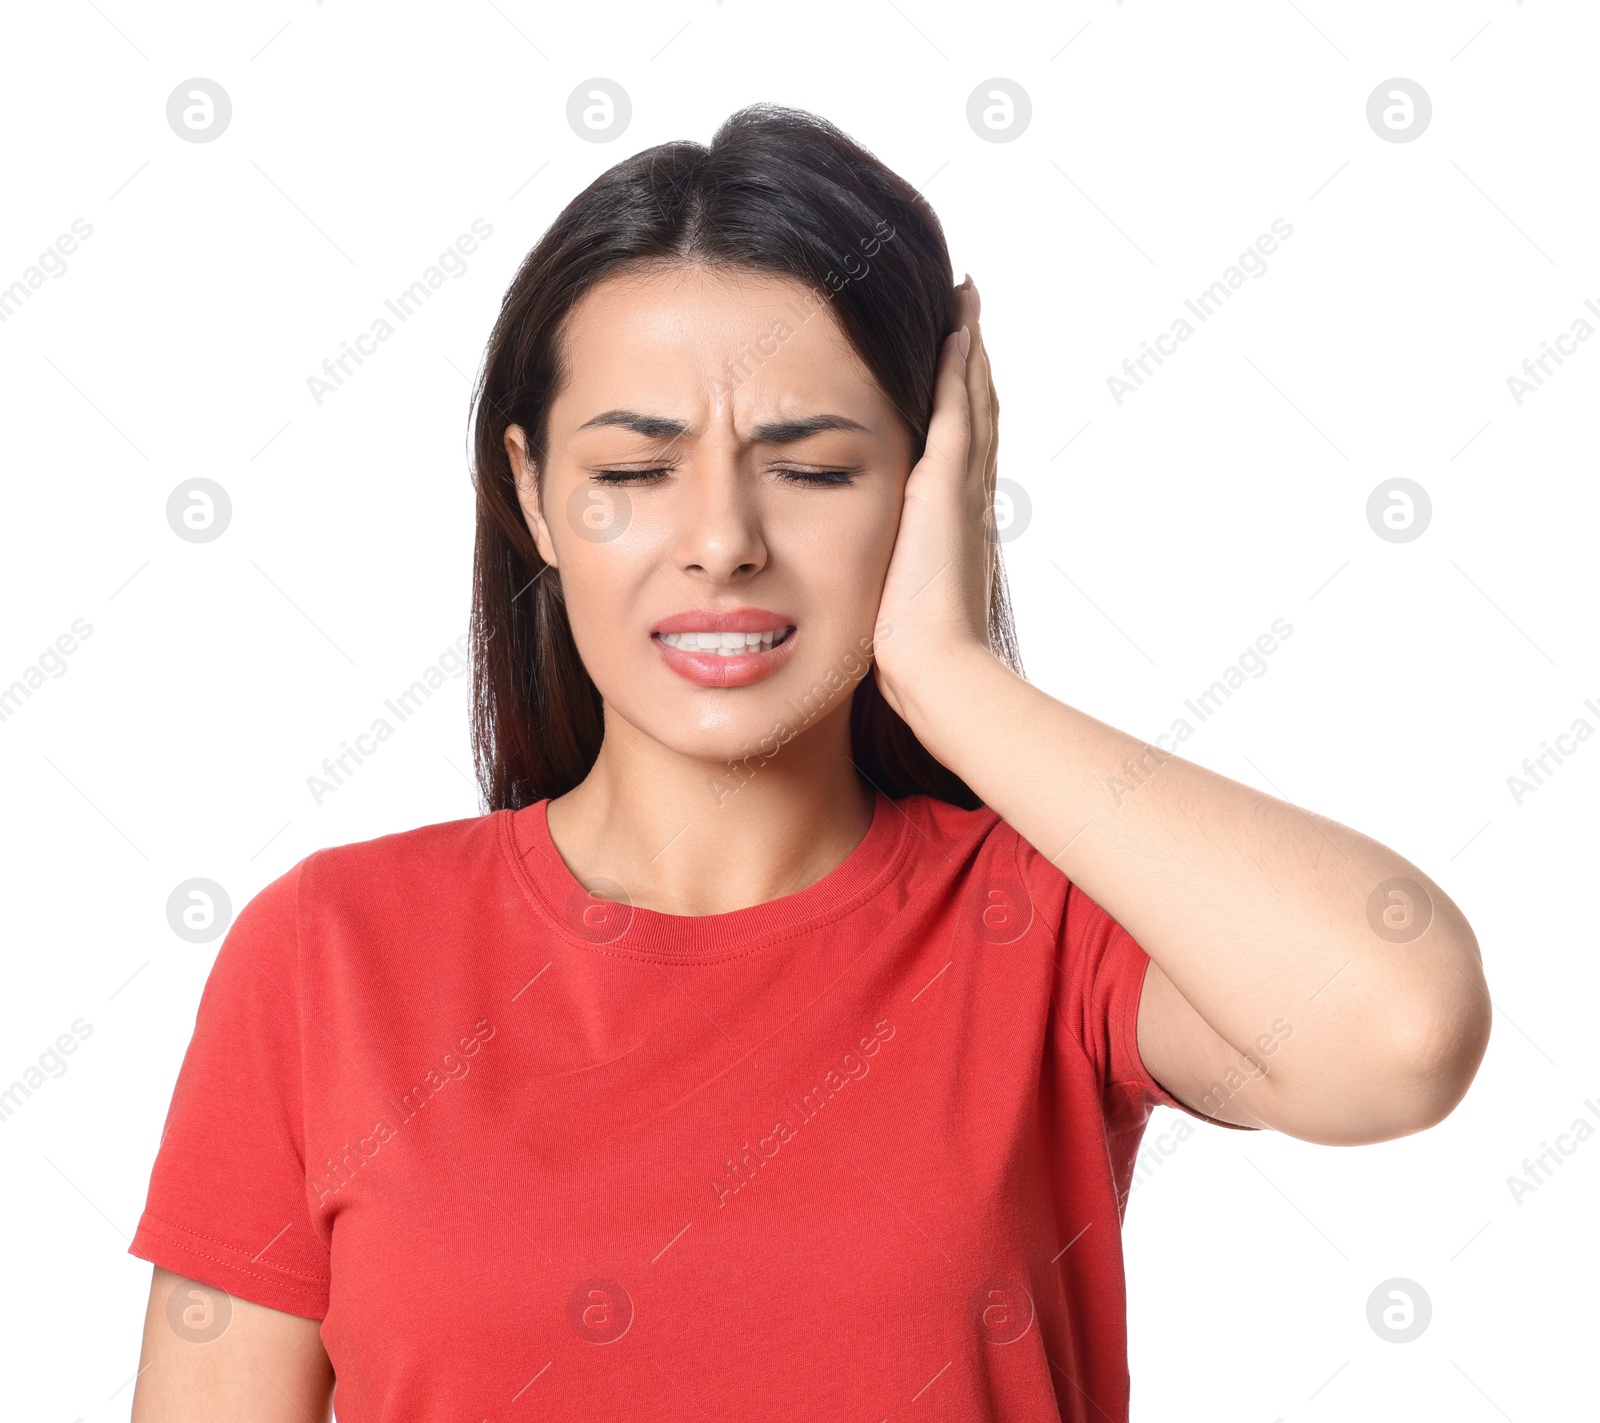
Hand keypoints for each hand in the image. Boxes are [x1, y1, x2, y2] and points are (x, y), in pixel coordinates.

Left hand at [871, 275, 1000, 726]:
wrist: (938, 669)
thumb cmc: (911, 655)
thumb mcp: (895, 603)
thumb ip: (886, 581)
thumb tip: (872, 593)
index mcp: (955, 524)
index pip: (958, 451)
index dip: (961, 407)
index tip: (956, 367)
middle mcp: (968, 499)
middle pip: (974, 414)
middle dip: (971, 366)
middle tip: (969, 312)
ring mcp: (963, 489)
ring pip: (971, 402)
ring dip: (968, 352)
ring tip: (966, 304)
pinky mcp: (949, 486)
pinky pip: (958, 411)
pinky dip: (960, 370)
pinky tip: (955, 330)